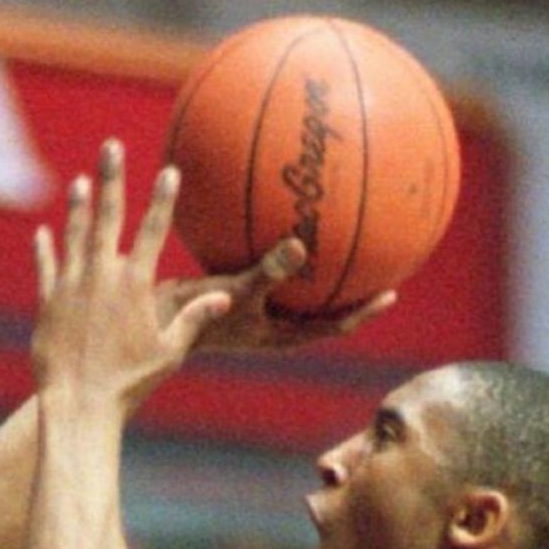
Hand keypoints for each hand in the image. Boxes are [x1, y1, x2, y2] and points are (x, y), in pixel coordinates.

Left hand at [31, 139, 231, 412]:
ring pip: (74, 236)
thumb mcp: (168, 351)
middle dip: (111, 178)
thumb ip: (193, 319)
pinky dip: (44, 249)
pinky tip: (43, 232)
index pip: (152, 231)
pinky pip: (46, 268)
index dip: (162, 198)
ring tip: (80, 182)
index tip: (170, 170)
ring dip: (78, 207)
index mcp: (134, 285)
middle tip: (111, 145)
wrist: (79, 402)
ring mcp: (71, 285)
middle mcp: (101, 275)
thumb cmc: (130, 381)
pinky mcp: (48, 303)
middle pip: (107, 216)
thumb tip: (224, 297)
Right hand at [158, 239, 396, 353]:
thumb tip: (300, 246)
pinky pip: (273, 268)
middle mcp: (278, 323)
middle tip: (380, 261)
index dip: (364, 311)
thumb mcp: (235, 291)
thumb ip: (269, 271)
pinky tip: (282, 215)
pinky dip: (282, 248)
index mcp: (284, 334)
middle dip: (352, 286)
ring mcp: (261, 310)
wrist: (157, 322)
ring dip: (321, 268)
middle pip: (327, 307)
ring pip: (301, 289)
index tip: (391, 292)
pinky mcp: (243, 293)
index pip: (336, 325)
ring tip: (341, 235)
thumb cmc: (197, 314)